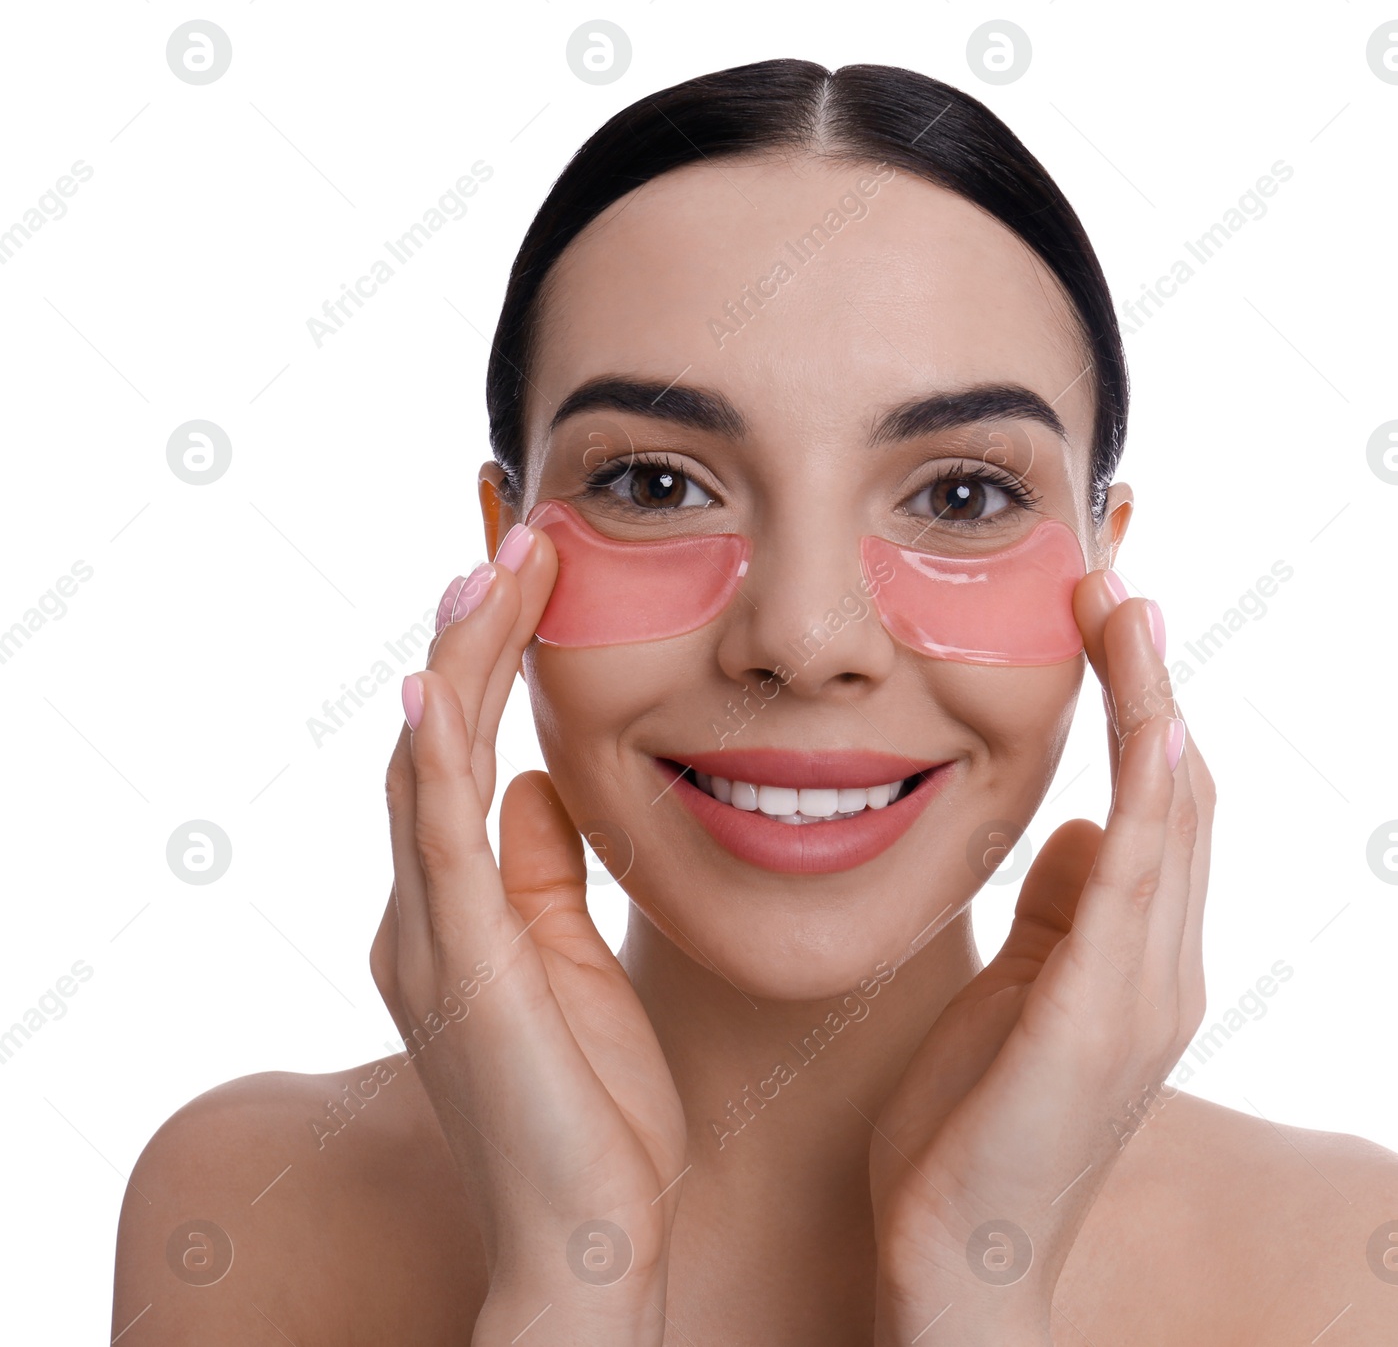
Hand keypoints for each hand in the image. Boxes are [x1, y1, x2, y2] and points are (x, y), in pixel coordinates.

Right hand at [369, 527, 686, 1345]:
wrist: (593, 1238)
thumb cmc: (597, 1110)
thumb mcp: (573, 963)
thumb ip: (542, 873)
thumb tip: (538, 782)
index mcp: (458, 908)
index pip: (464, 753)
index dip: (488, 662)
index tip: (533, 576)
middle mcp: (425, 909)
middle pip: (438, 736)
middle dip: (474, 633)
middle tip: (517, 536)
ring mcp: (429, 936)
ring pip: (431, 764)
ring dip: (463, 660)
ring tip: (500, 565)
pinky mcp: (456, 967)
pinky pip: (439, 839)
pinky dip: (439, 756)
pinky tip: (442, 686)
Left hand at [868, 571, 1214, 1344]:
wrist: (961, 1256)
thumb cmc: (972, 1122)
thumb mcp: (1016, 992)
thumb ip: (1059, 913)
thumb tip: (1080, 828)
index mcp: (1138, 952)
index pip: (1157, 798)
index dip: (1139, 699)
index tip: (1099, 606)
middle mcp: (1164, 962)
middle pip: (1182, 787)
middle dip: (1148, 675)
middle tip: (1112, 569)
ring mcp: (1147, 992)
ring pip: (1174, 817)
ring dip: (1152, 704)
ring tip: (1123, 603)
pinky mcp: (1105, 1021)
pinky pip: (1140, 887)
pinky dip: (1148, 798)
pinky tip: (1143, 726)